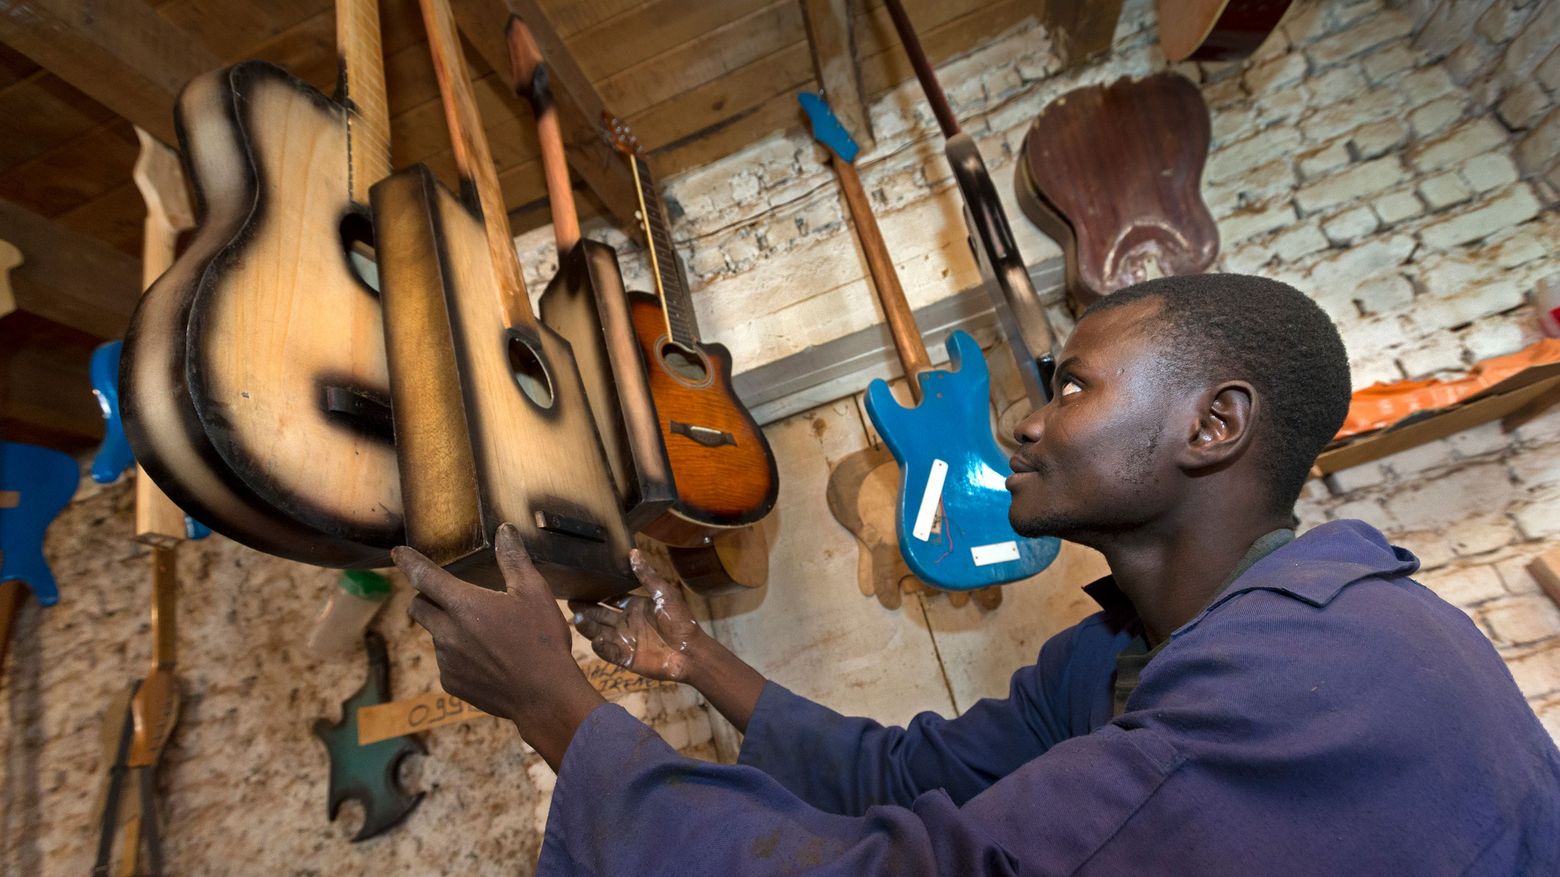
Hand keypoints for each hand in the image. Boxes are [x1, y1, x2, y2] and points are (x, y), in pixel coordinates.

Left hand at [395, 523, 602, 767]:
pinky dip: (458, 655)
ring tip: (485, 635)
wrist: (544, 696)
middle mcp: (448, 632)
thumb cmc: (542, 641)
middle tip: (450, 596)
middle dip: (426, 597)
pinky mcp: (452, 683)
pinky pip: (446, 662)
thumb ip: (513, 560)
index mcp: (465, 604)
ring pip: (436, 635)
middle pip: (419, 607)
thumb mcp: (534, 593)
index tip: (397, 553)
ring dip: (448, 628)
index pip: (425, 576)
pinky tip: (487, 659)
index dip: (409, 562)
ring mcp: (447, 660)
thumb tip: (504, 531)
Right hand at [569, 550, 703, 682]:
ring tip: (577, 618)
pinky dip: (601, 647)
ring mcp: (625, 641)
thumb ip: (647, 576)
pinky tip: (596, 640)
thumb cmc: (680, 621)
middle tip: (570, 601)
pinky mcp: (626, 658)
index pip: (611, 599)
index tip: (581, 584)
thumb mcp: (665, 593)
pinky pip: (608, 652)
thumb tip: (633, 552)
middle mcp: (627, 623)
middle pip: (600, 614)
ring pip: (600, 632)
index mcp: (636, 607)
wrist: (690, 652)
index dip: (598, 594)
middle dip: (586, 609)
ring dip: (589, 626)